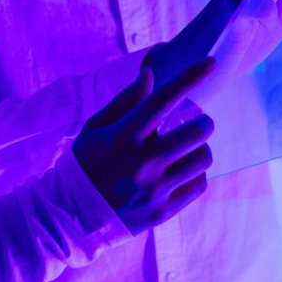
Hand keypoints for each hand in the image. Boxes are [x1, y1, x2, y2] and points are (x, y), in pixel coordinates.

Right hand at [73, 59, 216, 233]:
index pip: (163, 99)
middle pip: (196, 131)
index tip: (210, 62)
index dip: (190, 77)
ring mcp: (154, 189)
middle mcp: (142, 162)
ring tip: (186, 150)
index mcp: (123, 136)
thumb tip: (149, 75)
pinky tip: (180, 172)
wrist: (70, 218)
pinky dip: (195, 174)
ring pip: (203, 158)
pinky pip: (198, 184)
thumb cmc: (84, 165)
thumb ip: (125, 102)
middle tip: (196, 122)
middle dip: (203, 121)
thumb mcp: (95, 129)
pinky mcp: (162, 212)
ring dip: (200, 148)